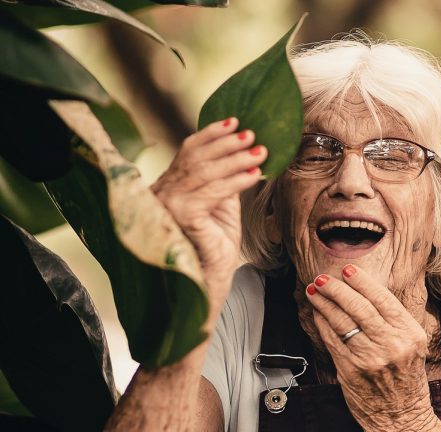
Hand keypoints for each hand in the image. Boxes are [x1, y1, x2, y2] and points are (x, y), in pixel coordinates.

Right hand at [151, 117, 266, 306]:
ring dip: (237, 159)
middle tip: (253, 134)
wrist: (208, 282)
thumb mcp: (221, 204)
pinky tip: (255, 174)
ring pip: (206, 171)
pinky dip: (237, 180)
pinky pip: (214, 191)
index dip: (212, 134)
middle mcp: (161, 192)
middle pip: (196, 157)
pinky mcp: (181, 215)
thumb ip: (223, 179)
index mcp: (168, 186)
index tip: (235, 121)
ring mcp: (167, 203)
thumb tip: (242, 149)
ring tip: (260, 151)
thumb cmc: (215, 245)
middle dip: (227, 143)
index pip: (188, 151)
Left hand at [305, 265, 432, 428]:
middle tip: (323, 278)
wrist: (402, 416)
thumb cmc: (406, 377)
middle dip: (338, 289)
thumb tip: (364, 290)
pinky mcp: (351, 371)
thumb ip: (394, 321)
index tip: (347, 269)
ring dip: (325, 303)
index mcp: (410, 334)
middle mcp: (392, 345)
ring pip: (342, 322)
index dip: (362, 282)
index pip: (383, 300)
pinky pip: (332, 340)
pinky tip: (318, 313)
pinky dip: (323, 324)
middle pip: (360, 308)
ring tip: (315, 290)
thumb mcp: (413, 345)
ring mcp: (370, 359)